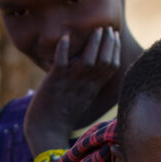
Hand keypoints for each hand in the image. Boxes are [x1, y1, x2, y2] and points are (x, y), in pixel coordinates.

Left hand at [24, 27, 121, 155]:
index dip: (115, 49)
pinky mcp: (54, 82)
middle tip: (105, 27)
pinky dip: (63, 48)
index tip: (115, 36)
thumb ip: (86, 85)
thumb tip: (86, 69)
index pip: (111, 66)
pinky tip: (65, 37)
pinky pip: (61, 62)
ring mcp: (69, 83)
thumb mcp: (80, 101)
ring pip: (87, 59)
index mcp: (92, 89)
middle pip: (103, 60)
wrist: (45, 134)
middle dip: (108, 41)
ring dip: (92, 42)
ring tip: (94, 29)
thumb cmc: (60, 118)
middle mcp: (84, 85)